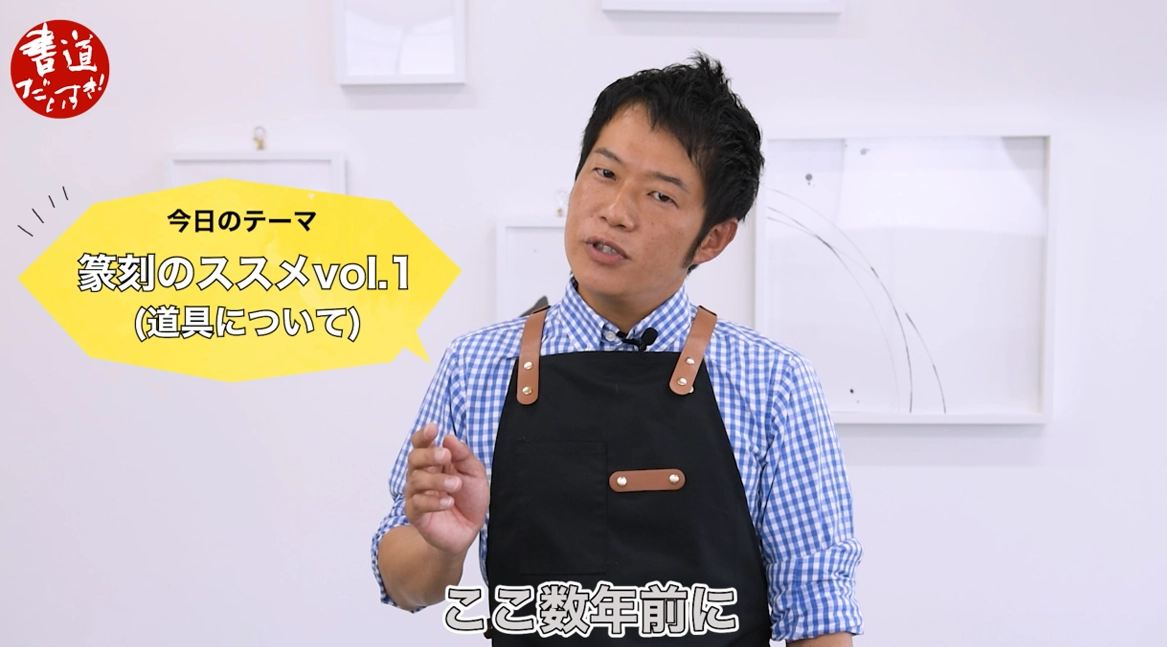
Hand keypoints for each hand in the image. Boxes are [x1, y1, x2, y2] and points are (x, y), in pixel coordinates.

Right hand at [403, 423, 488, 556]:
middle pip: (414, 458)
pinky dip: (433, 501)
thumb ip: (463, 456)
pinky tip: (448, 502)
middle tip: (445, 456)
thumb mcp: (474, 474)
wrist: (468, 530)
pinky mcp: (416, 514)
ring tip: (456, 485)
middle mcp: (422, 474)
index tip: (433, 429)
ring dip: (437, 480)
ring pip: (416, 480)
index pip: (422, 444)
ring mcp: (417, 494)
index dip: (424, 435)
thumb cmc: (469, 499)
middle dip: (429, 454)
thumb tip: (449, 438)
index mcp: (435, 462)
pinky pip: (417, 503)